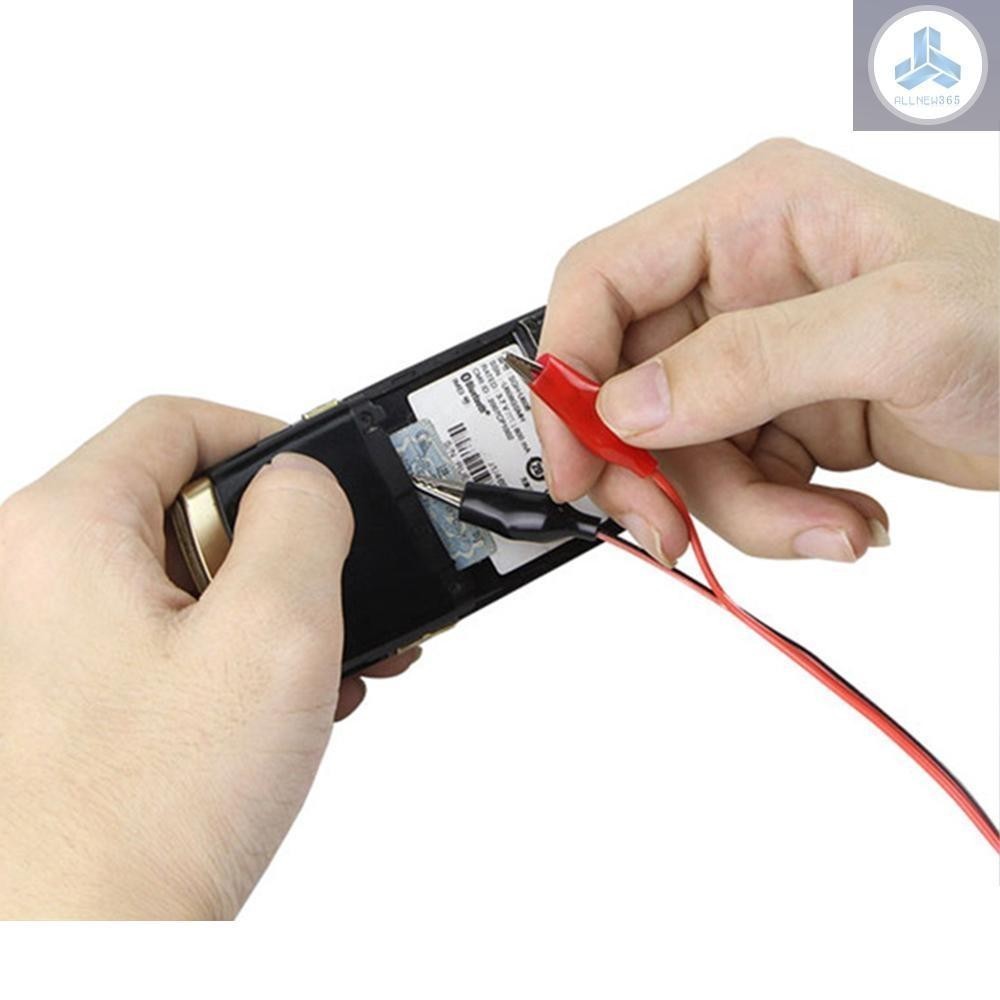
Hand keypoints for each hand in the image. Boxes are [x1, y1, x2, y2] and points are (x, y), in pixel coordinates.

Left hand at [0, 397, 417, 918]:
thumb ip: (304, 520)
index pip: (176, 421)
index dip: (268, 439)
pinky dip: (237, 653)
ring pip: (187, 577)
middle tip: (333, 594)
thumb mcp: (274, 632)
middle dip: (282, 545)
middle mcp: (37, 577)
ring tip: (333, 660)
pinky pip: (170, 637)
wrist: (82, 953)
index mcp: (64, 532)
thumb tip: (304, 483)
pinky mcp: (76, 696)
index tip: (324, 483)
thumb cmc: (147, 817)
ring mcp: (50, 642)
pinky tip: (293, 702)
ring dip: (271, 608)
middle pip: (185, 501)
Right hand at [537, 139, 998, 563]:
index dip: (569, 369)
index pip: (602, 281)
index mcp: (747, 218)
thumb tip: (628, 408)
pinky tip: (845, 519)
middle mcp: (735, 284)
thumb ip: (752, 362)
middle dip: (647, 469)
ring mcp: (754, 358)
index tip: (574, 457)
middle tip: (667, 528)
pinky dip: (776, 521)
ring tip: (823, 526)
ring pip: (677, 454)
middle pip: (626, 386)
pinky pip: (729, 485)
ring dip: (736, 510)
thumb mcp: (897, 328)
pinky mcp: (775, 417)